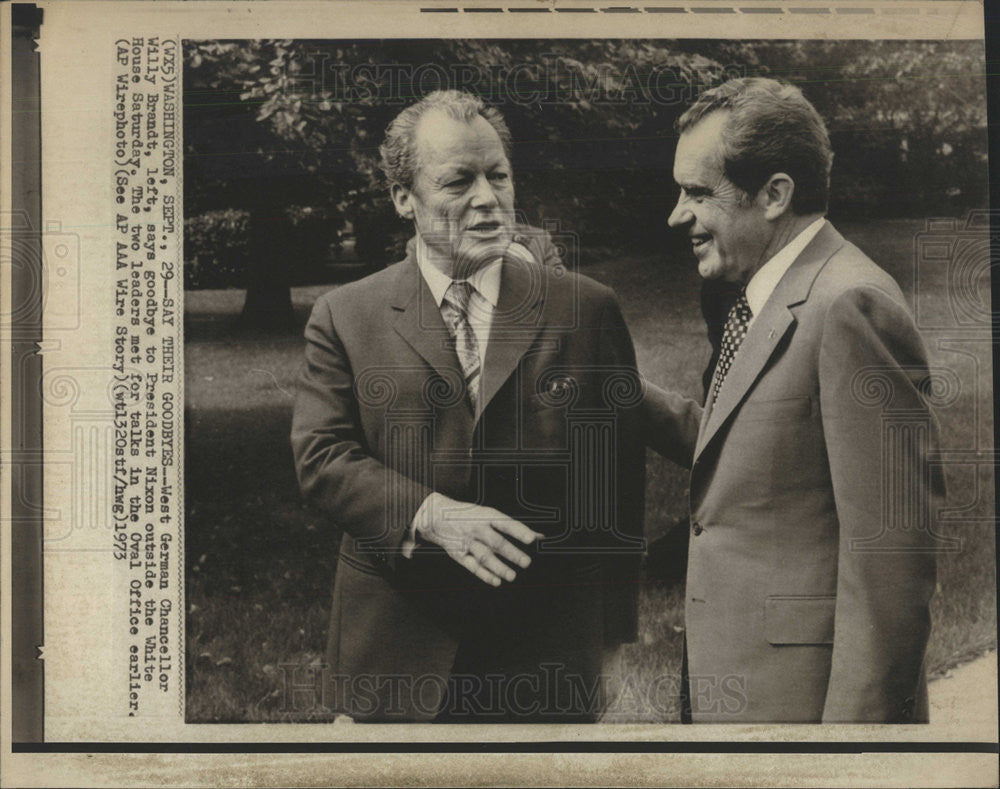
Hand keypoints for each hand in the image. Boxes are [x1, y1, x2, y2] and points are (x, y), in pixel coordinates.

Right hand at [414, 492, 541, 586]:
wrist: (435, 516)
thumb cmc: (469, 515)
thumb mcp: (489, 515)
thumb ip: (514, 528)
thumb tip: (540, 536)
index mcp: (486, 516)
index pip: (505, 523)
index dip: (519, 531)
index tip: (531, 539)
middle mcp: (477, 528)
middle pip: (496, 542)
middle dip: (512, 553)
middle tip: (527, 562)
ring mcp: (467, 542)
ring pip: (484, 556)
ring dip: (499, 567)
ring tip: (512, 576)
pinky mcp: (458, 554)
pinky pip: (472, 566)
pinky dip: (484, 574)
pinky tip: (496, 581)